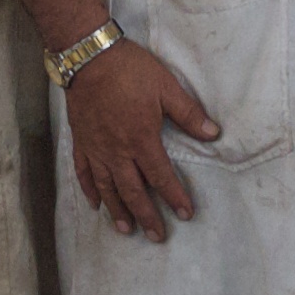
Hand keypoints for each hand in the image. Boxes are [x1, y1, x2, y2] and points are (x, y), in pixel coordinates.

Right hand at [64, 39, 216, 241]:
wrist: (88, 57)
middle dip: (146, 215)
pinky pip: (84, 172)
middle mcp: (118, 151)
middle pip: (133, 191)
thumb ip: (189, 114)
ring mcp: (96, 148)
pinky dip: (89, 190)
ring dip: (118, 210)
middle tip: (156, 236)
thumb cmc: (130, 70)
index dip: (174, 197)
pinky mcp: (81, 141)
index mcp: (141, 139)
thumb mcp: (166, 87)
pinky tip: (95, 203)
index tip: (184, 214)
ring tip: (126, 229)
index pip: (161, 176)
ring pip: (107, 187)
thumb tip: (214, 133)